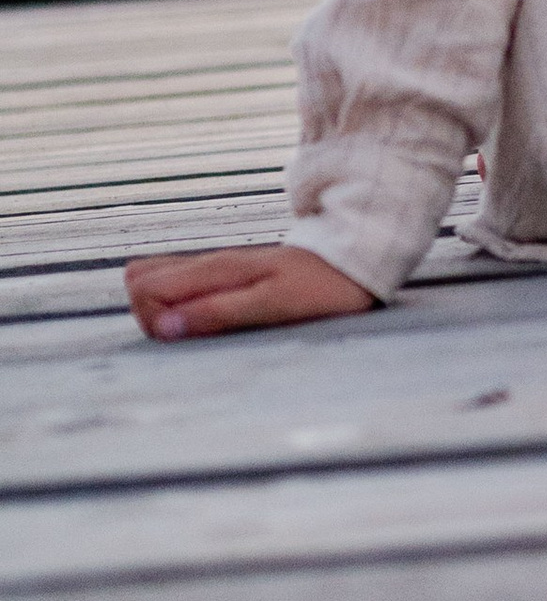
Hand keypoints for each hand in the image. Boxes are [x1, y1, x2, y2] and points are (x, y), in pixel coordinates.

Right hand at [126, 245, 374, 337]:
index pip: (142, 287)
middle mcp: (208, 265)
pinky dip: (181, 308)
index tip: (185, 337)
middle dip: (150, 316)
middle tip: (193, 335)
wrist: (352, 262)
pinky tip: (209, 321)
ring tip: (205, 330)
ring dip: (165, 313)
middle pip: (139, 281)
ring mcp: (214, 269)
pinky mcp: (225, 277)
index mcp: (214, 270)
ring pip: (157, 281)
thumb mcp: (273, 305)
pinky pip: (181, 286)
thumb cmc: (319, 287)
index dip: (152, 319)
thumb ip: (219, 313)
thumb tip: (166, 327)